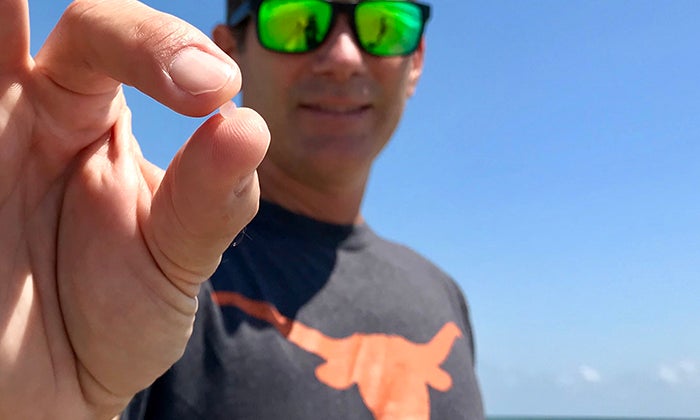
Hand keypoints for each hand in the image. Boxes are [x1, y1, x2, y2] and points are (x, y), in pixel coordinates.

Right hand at [0, 0, 268, 417]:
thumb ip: (210, 197)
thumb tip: (251, 125)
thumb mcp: (175, 258)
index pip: (124, 38)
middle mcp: (33, 106)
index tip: (216, 88)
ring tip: (14, 6)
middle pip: (51, 18)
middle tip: (115, 35)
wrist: (61, 387)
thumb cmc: (118, 313)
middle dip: (89, 17)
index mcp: (98, 113)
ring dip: (2, 18)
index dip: (162, 46)